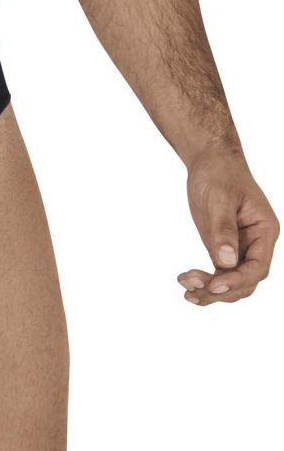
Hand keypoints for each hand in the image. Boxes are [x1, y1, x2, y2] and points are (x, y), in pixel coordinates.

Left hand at [179, 143, 278, 305]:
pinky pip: (219, 273)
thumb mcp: (220, 198)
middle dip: (221, 289)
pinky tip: (187, 286)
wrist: (210, 160)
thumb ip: (223, 230)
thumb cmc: (219, 173)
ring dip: (211, 291)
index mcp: (264, 231)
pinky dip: (205, 283)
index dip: (237, 280)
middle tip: (192, 289)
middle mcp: (255, 244)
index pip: (257, 267)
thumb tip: (226, 262)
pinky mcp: (223, 248)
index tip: (214, 285)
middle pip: (245, 281)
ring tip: (186, 290)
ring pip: (231, 282)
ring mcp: (239, 248)